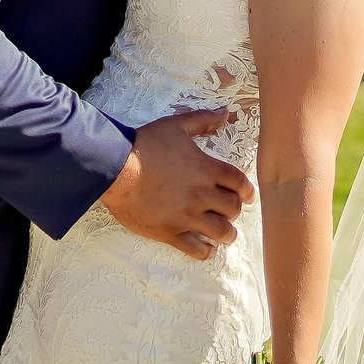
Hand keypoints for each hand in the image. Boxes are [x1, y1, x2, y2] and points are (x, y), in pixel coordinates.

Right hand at [99, 108, 254, 259]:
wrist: (116, 168)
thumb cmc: (145, 145)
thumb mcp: (176, 126)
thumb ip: (202, 120)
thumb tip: (224, 112)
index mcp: (207, 169)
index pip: (239, 183)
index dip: (247, 191)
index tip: (247, 196)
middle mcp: (202, 194)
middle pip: (233, 208)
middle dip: (234, 210)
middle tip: (229, 211)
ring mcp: (187, 215)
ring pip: (220, 231)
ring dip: (226, 233)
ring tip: (225, 234)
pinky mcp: (170, 232)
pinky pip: (195, 248)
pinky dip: (204, 251)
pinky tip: (206, 249)